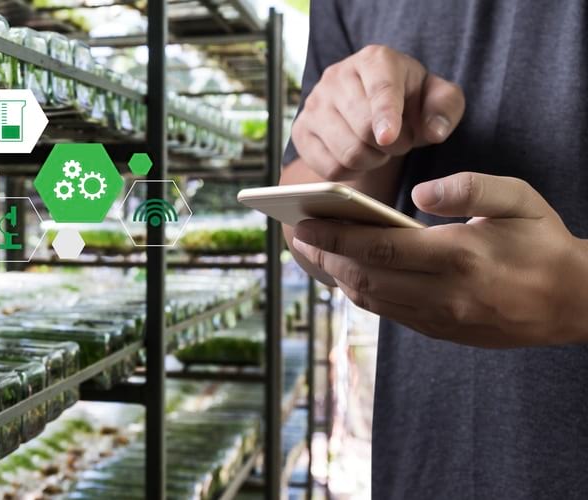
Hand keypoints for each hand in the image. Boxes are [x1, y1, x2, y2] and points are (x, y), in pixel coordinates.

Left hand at [289, 172, 587, 347]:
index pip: (380, 248)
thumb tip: (418, 194)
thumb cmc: (543, 241)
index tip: (304, 224)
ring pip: (372, 300)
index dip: (335, 237)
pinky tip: (348, 272)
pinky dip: (362, 292)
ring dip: (337, 276)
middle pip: (365, 277)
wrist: (576, 302)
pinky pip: (389, 313)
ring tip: (315, 252)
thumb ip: (469, 188)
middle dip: (325, 257)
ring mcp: (442, 318)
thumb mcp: (518, 200)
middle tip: (298, 236)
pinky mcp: (442, 332)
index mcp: (460, 256)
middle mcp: (445, 294)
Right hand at [292, 45, 464, 179]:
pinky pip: (328, 168)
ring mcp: (314, 104)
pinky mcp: (301, 131)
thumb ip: (445, 108)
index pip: (379, 90)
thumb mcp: (439, 97)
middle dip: (391, 146)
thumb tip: (434, 131)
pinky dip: (351, 172)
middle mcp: (336, 76)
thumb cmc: (410, 100)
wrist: (372, 106)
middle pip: (362, 128)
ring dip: (372, 160)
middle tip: (399, 143)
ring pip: (346, 151)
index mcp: (375, 60)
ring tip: (379, 149)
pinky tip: (359, 157)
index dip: (385, 116)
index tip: (388, 137)